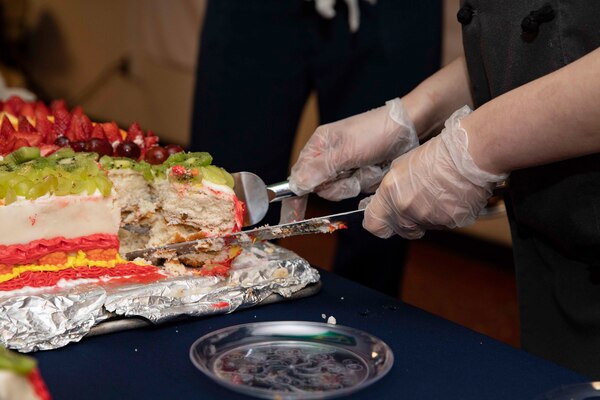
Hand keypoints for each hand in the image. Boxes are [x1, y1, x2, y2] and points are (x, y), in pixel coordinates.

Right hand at [289, 98, 417, 200]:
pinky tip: (376, 171)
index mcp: (319, 146)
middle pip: (321, 189)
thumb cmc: (377, 131)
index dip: (296, 197)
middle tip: (353, 171)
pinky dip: (367, 184)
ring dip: (356, 183)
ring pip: (341, 192)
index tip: (293, 217)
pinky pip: (357, 191)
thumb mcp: (346, 151)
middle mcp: (329, 158)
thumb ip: (320, 169)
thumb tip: (296, 185)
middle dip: (339, 185)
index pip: (298, 176)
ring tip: (369, 167)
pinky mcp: (361, 175)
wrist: (410, 128)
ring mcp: (346, 168)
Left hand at [362, 106, 508, 238]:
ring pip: (424, 226)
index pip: (374, 225)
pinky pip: (445, 224)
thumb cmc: (437, 154)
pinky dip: (447, 214)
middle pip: (401, 229)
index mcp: (392, 195)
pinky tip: (453, 195)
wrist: (469, 154)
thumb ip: (391, 190)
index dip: (378, 221)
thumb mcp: (401, 167)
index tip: (382, 217)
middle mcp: (408, 211)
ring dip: (428, 215)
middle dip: (405, 220)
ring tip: (439, 192)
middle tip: (417, 201)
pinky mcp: (452, 222)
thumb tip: (387, 201)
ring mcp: (431, 219)